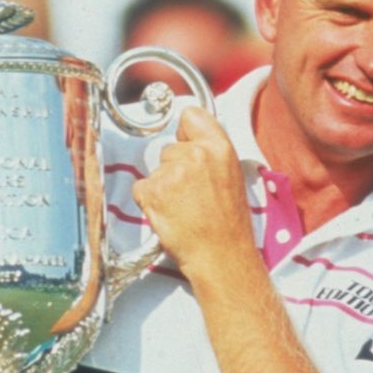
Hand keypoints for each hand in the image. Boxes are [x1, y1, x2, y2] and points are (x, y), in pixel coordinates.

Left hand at [131, 107, 256, 275]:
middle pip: (168, 148)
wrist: (220, 256)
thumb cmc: (227, 224)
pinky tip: (169, 215)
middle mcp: (195, 155)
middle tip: (190, 194)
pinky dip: (149, 202)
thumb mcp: (231, 176)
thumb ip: (210, 153)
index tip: (186, 144)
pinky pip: (141, 188)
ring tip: (183, 208)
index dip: (185, 132)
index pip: (191, 115)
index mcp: (219, 148)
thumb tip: (189, 141)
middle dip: (173, 168)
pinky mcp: (153, 191)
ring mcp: (172, 172)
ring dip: (162, 187)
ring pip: (155, 170)